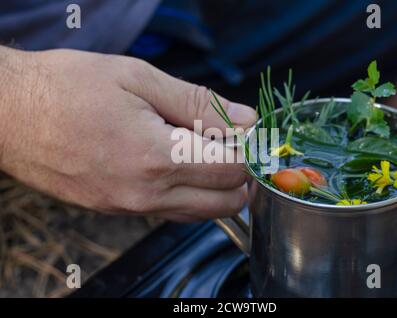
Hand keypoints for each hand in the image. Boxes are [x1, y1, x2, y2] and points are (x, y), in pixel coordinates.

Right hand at [0, 47, 255, 221]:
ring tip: (207, 148)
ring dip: (218, 186)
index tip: (249, 130)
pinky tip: (180, 162)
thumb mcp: (139, 80)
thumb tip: (247, 120)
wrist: (10, 114)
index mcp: (156, 157)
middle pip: (226, 200)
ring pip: (202, 212)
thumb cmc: (68, 87)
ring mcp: (131, 208)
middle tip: (231, 140)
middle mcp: (146, 194)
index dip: (250, 148)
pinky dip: (191, 193)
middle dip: (241, 172)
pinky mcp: (119, 210)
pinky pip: (172, 212)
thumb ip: (199, 103)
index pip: (233, 168)